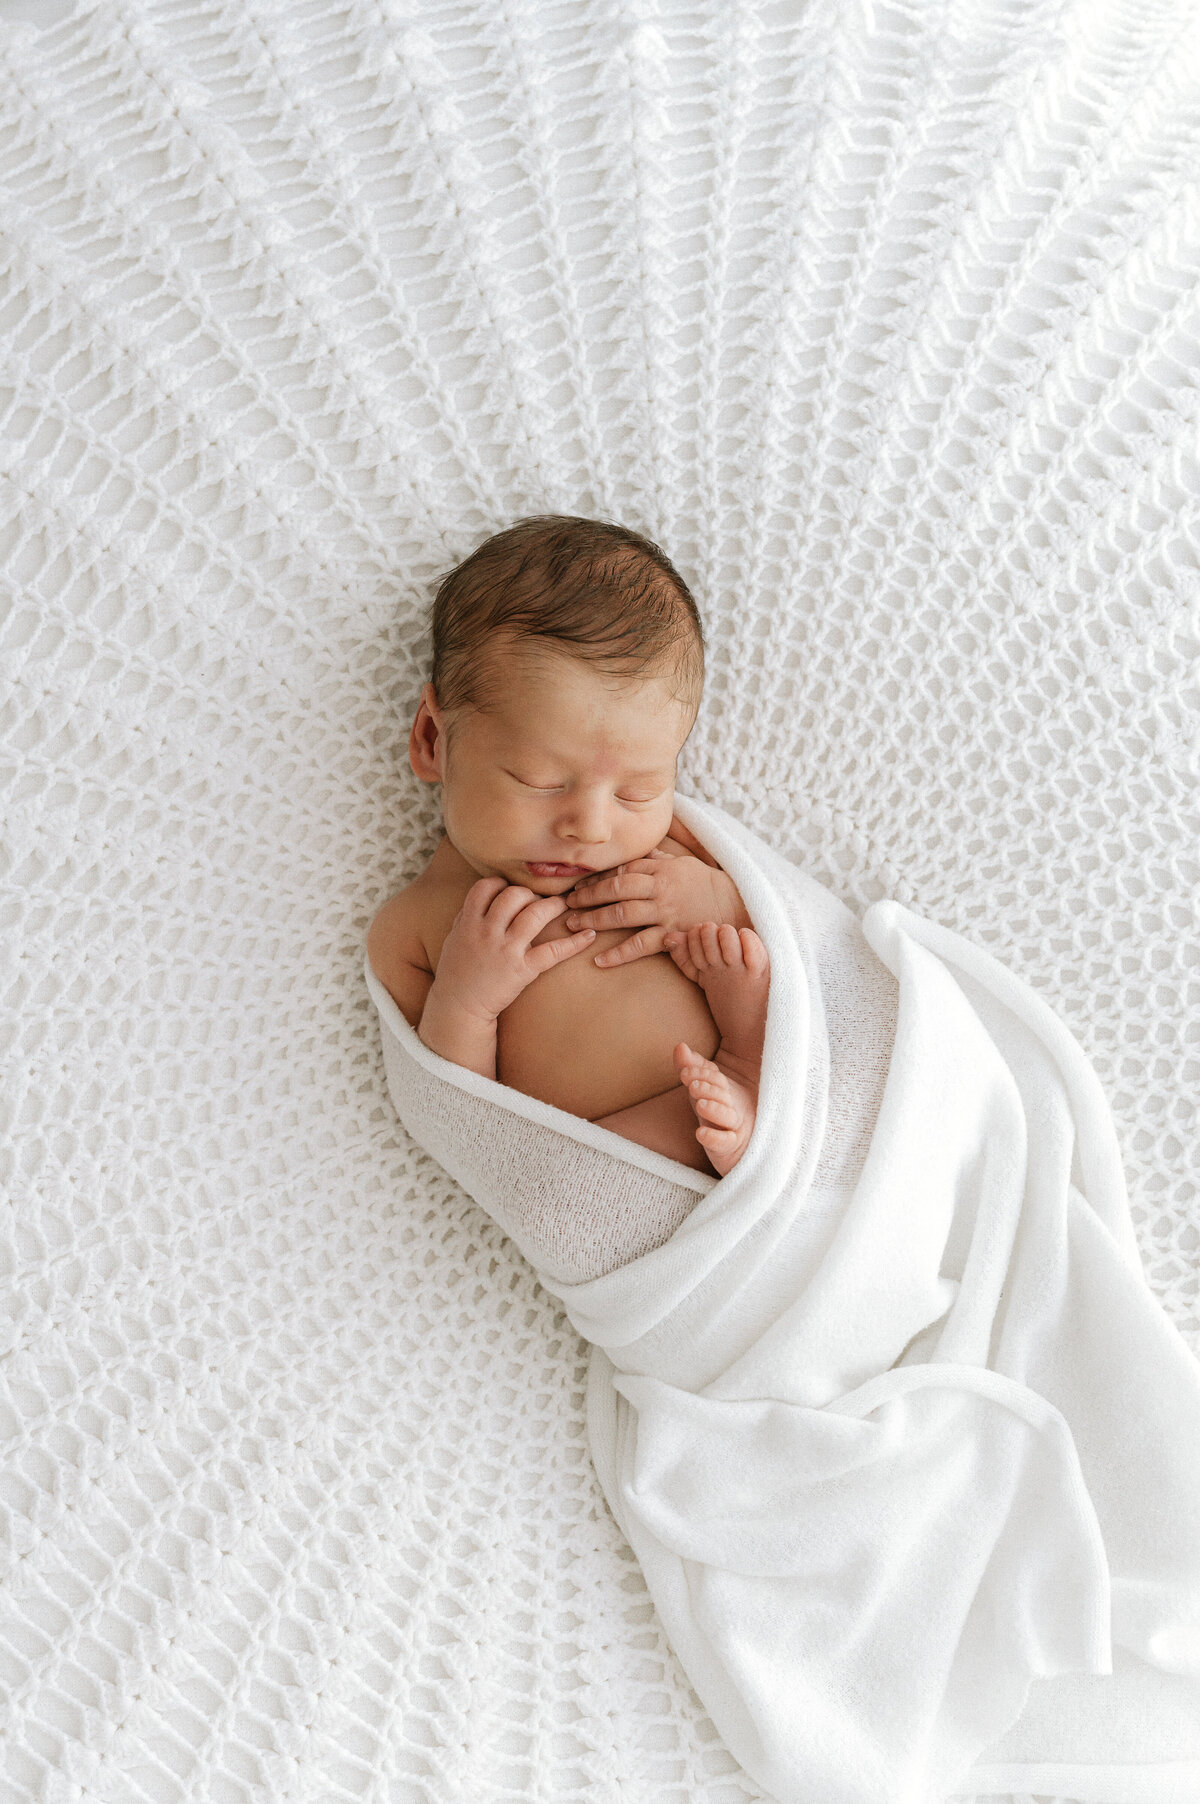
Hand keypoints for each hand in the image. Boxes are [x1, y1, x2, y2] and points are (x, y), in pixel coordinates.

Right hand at [432, 878, 596, 1020]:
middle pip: (514, 895)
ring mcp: (505, 950)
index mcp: (468, 922)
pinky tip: (589, 936)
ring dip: (554, 906)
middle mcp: (487, 932)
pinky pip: (553, 952)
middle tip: (539, 900)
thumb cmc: (457, 972)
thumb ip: (467, 915)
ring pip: (535, 914)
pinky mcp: (522, 970)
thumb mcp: (455, 938)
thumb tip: (484, 896)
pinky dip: (574, 943)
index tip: (511, 889)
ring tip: (564, 905)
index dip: (502, 883)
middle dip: (531, 893)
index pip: (487, 886)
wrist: (458, 1008)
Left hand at [563, 851, 750, 967]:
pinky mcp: (672, 935)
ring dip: (594, 919)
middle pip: (616, 888)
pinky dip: (619, 954)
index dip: (598, 877)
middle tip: (566, 904)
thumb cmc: (706, 885)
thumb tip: (638, 851)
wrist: (737, 908)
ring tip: (574, 925)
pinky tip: (600, 960)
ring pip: (623, 914)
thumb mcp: (683, 863)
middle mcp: (660, 888)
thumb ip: (657, 858)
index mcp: (661, 868)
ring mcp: (665, 912)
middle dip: (588, 895)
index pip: (622, 869)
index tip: (579, 884)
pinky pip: (641, 945)